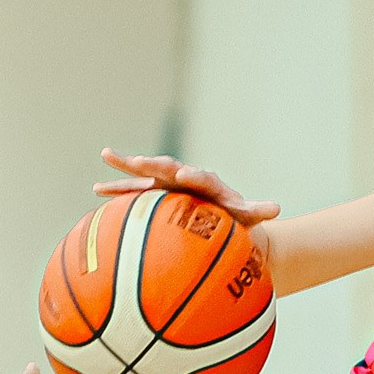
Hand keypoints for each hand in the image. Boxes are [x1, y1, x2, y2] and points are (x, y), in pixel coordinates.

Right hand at [95, 148, 280, 230]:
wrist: (220, 217)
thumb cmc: (234, 220)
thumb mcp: (246, 217)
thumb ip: (257, 210)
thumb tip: (277, 208)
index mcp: (207, 183)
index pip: (200, 176)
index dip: (193, 175)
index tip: (185, 174)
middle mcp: (185, 178)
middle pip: (169, 167)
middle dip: (155, 164)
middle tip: (141, 160)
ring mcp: (167, 184)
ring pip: (146, 172)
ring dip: (127, 166)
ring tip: (107, 154)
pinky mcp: (155, 194)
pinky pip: (133, 191)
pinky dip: (117, 189)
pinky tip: (97, 189)